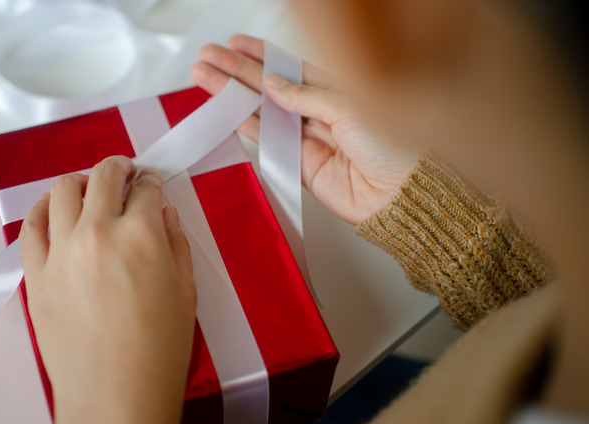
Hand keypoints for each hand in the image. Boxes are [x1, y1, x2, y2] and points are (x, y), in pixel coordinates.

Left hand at [19, 156, 196, 423]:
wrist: (116, 395)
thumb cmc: (158, 351)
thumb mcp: (185, 292)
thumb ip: (175, 244)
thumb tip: (164, 215)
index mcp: (141, 234)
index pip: (146, 188)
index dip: (151, 181)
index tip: (151, 183)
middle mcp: (98, 232)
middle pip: (102, 177)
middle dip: (118, 168)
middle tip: (125, 172)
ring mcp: (61, 252)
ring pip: (62, 191)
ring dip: (80, 182)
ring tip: (88, 188)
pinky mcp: (37, 275)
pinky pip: (31, 228)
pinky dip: (42, 210)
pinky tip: (52, 209)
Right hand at [191, 35, 416, 224]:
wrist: (401, 194)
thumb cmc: (396, 147)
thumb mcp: (351, 106)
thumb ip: (307, 97)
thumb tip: (274, 85)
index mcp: (338, 90)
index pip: (291, 67)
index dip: (262, 55)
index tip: (236, 44)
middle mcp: (321, 113)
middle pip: (270, 87)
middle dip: (238, 71)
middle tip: (209, 58)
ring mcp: (308, 139)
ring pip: (262, 112)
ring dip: (233, 96)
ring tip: (207, 78)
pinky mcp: (300, 165)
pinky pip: (267, 142)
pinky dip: (245, 126)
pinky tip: (227, 110)